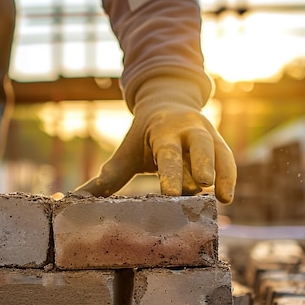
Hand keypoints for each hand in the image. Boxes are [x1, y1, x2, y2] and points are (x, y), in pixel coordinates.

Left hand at [77, 77, 236, 202]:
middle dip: (199, 164)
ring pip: (218, 150)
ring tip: (221, 196)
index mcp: (162, 131)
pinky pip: (228, 159)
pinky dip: (230, 176)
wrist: (168, 104)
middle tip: (200, 185)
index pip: (167, 153)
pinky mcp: (220, 144)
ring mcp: (207, 135)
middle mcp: (188, 129)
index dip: (169, 173)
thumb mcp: (126, 153)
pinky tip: (226, 197)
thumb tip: (75, 200)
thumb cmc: (143, 137)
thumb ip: (106, 179)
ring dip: (221, 171)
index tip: (170, 194)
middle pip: (198, 146)